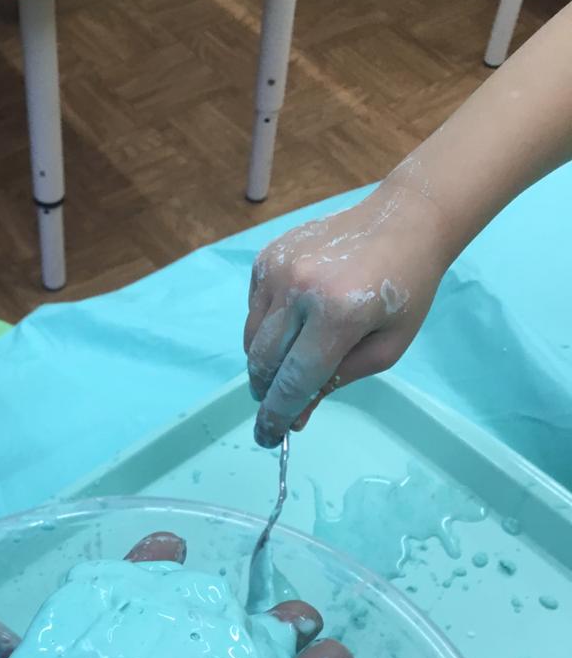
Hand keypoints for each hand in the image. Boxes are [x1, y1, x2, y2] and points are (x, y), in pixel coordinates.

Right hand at [244, 181, 455, 446]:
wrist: (404, 220)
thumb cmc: (406, 290)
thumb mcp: (386, 348)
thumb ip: (339, 382)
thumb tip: (297, 416)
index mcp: (338, 314)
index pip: (294, 379)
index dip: (278, 414)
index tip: (268, 437)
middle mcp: (299, 289)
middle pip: (263, 361)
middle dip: (267, 391)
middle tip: (278, 404)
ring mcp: (277, 269)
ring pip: (251, 338)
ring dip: (264, 363)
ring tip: (289, 364)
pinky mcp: (265, 257)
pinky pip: (253, 310)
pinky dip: (265, 329)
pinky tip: (293, 322)